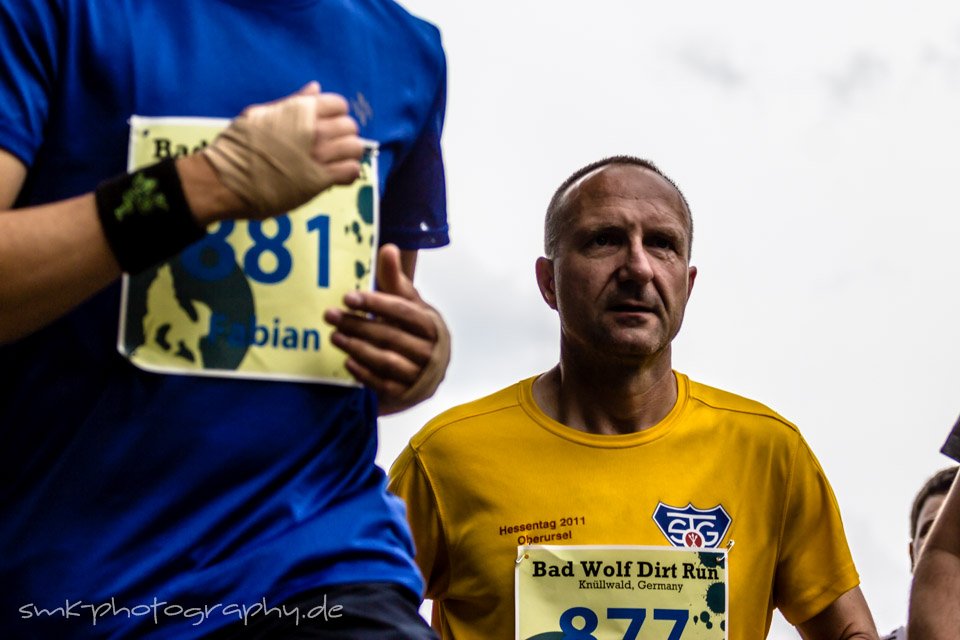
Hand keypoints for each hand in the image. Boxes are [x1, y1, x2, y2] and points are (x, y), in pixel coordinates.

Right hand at [201, 82, 363, 219]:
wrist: (225, 178)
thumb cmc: (237, 146)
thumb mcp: (259, 114)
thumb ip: (292, 102)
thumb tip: (315, 88)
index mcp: (300, 110)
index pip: (339, 104)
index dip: (336, 116)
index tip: (326, 127)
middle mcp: (313, 129)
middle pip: (350, 126)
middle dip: (343, 136)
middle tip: (331, 148)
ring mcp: (318, 155)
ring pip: (355, 148)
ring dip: (348, 155)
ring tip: (335, 162)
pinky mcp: (319, 180)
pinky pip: (351, 171)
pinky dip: (348, 174)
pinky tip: (336, 177)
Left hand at [324, 244, 450, 414]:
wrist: (428, 370)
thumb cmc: (413, 330)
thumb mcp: (407, 304)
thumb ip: (395, 279)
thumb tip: (389, 248)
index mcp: (431, 324)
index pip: (403, 311)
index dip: (376, 303)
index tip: (348, 297)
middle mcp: (430, 350)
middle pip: (390, 335)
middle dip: (358, 324)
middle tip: (330, 316)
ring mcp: (420, 375)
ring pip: (386, 360)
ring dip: (357, 348)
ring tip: (334, 336)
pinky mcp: (407, 394)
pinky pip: (384, 384)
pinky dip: (364, 373)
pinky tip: (347, 361)